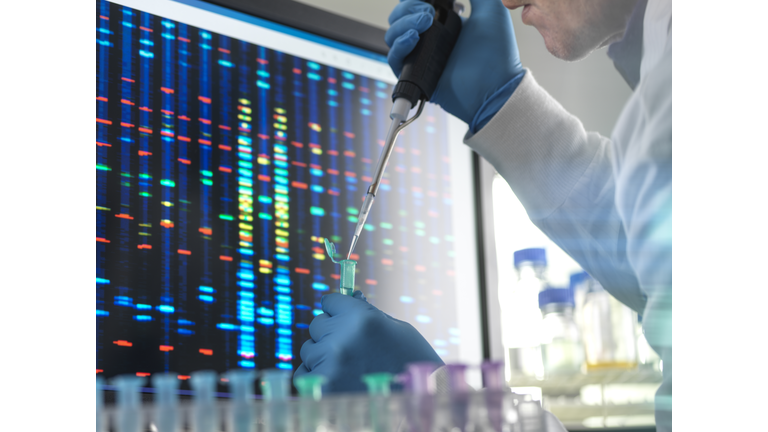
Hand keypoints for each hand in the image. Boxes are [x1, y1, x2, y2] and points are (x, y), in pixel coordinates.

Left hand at [293, 291, 443, 392]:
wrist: (420, 400)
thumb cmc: (412, 361)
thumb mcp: (395, 329)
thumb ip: (365, 314)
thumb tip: (344, 299)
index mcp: (361, 317)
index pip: (329, 301)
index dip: (337, 310)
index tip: (341, 317)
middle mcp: (342, 337)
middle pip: (317, 325)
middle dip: (329, 333)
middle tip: (349, 347)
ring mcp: (330, 364)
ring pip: (309, 350)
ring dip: (322, 356)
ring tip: (348, 368)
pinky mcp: (322, 389)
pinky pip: (303, 375)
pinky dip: (315, 377)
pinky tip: (336, 381)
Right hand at [385, 0, 523, 125]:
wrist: (495, 88)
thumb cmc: (497, 55)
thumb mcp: (491, 10)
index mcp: (445, 23)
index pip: (416, 5)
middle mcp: (431, 40)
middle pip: (401, 17)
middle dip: (407, 6)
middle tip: (428, 10)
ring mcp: (422, 57)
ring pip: (393, 34)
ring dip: (403, 21)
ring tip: (424, 21)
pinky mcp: (416, 75)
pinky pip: (394, 58)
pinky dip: (399, 44)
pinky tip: (413, 37)